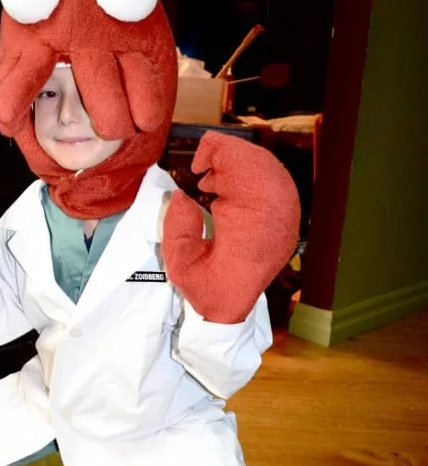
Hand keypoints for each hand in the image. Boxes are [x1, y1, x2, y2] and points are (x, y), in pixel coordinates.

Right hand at [162, 132, 299, 322]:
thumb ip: (178, 228)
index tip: (197, 166)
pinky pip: (273, 180)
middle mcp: (279, 215)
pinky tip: (225, 187)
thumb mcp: (181, 264)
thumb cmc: (209, 289)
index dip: (221, 155)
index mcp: (256, 224)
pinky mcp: (286, 217)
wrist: (232, 310)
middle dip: (228, 158)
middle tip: (201, 171)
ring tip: (210, 181)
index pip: (249, 168)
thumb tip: (183, 197)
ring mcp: (287, 215)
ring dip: (237, 166)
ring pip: (269, 167)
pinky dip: (248, 174)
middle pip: (262, 162)